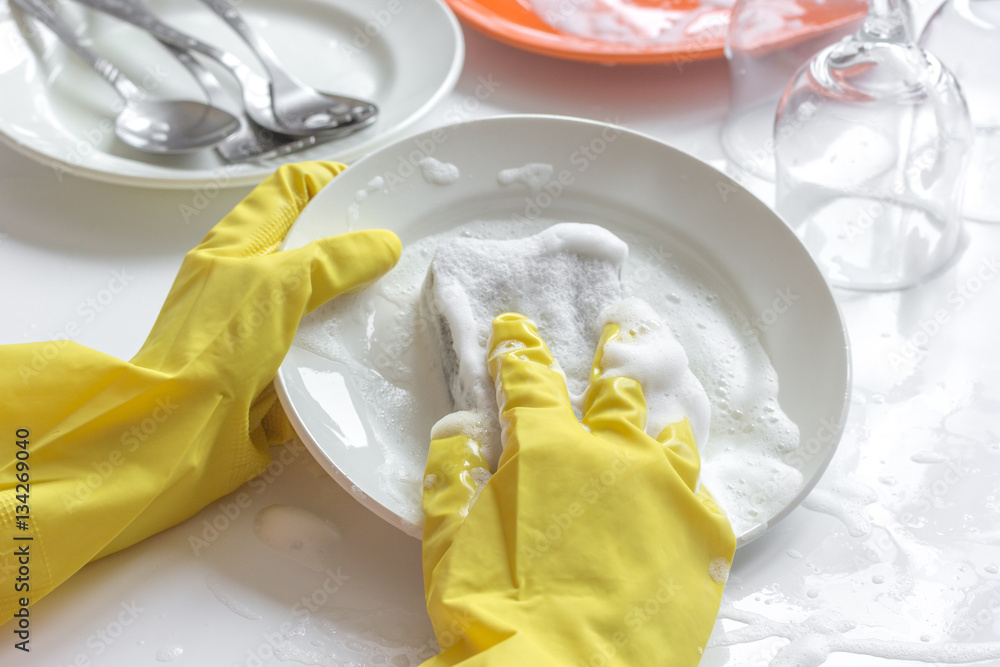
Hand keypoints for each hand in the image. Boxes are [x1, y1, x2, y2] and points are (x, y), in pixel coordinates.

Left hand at [0, 162, 399, 616]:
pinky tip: (380, 347)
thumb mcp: (279, 281)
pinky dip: (349, 346)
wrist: (183, 431)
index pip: (290, 189)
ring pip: (322, 299)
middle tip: (401, 249)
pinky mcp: (279, 369)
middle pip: (311, 245)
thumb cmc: (215, 346)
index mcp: (239, 243)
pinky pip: (323, 347)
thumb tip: (384, 244)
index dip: (331, 182)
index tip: (376, 195)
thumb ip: (335, 257)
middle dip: (355, 244)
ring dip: (356, 300)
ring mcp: (264, 326)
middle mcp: (250, 279)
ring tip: (400, 297)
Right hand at [421, 312, 734, 665]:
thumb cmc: (496, 611)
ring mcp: (667, 494)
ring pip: (674, 435)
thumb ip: (451, 472)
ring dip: (663, 420)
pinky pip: (704, 497)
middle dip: (615, 350)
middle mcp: (615, 456)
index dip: (518, 348)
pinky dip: (689, 489)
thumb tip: (457, 425)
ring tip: (664, 414)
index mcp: (548, 449)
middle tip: (621, 325)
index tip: (515, 328)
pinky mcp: (703, 540)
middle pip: (619, 386)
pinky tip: (685, 493)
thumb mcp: (450, 541)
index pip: (529, 378)